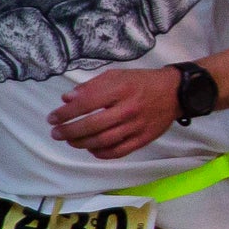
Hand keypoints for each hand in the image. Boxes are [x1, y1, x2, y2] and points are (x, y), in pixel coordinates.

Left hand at [47, 67, 179, 161]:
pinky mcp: (143, 139)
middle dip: (68, 131)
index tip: (52, 118)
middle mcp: (127, 109)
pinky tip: (92, 148)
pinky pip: (118, 151)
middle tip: (56, 133)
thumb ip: (91, 86)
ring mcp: (136, 126)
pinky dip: (101, 153)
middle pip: (91, 126)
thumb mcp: (117, 75)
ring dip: (81, 143)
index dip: (65, 113)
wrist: (176, 92)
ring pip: (102, 141)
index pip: (85, 104)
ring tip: (71, 141)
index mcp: (120, 89)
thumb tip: (67, 99)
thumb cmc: (142, 82)